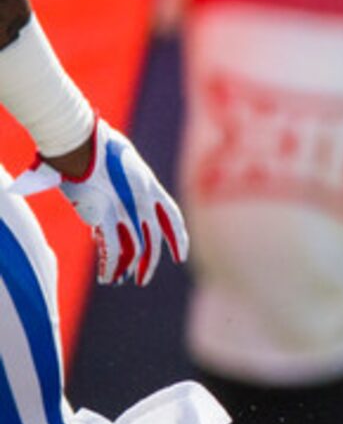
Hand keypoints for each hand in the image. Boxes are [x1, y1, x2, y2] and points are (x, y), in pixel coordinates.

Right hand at [13, 120, 187, 286]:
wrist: (82, 141)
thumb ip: (124, 179)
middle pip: (153, 240)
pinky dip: (110, 265)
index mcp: (150, 187)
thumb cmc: (95, 144)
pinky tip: (108, 278)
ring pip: (135, 249)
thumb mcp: (122, 161)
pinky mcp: (103, 216)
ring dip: (129, 268)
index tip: (180, 256)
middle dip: (148, 262)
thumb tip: (115, 188)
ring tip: (123, 281)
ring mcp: (125, 210)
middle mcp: (143, 202)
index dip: (178, 238)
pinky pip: (111, 248)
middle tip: (142, 279)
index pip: (173, 217)